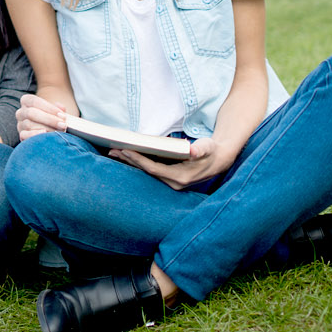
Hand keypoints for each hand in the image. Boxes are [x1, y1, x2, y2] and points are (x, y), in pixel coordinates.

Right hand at [16, 93, 67, 140]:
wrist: (48, 130)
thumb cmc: (52, 118)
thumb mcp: (55, 110)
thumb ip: (59, 108)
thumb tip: (61, 108)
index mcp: (27, 101)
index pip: (34, 101)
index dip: (49, 108)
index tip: (62, 115)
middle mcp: (21, 112)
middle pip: (31, 113)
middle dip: (49, 119)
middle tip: (63, 125)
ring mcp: (20, 124)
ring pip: (29, 124)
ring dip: (46, 129)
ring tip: (59, 132)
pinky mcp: (21, 135)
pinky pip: (24, 135)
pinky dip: (35, 135)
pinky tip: (45, 134)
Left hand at [110, 136, 234, 190]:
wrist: (218, 160)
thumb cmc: (211, 151)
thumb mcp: (207, 148)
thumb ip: (200, 149)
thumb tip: (193, 150)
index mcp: (180, 177)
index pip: (153, 169)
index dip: (138, 160)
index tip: (125, 151)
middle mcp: (174, 183)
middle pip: (146, 172)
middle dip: (129, 161)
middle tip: (112, 151)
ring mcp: (171, 182)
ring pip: (146, 173)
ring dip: (130, 163)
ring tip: (114, 153)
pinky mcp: (169, 178)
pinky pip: (150, 171)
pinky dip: (138, 164)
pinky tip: (127, 157)